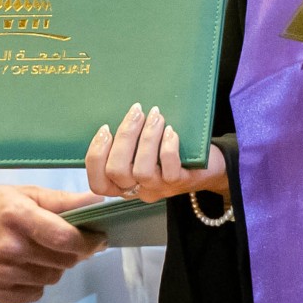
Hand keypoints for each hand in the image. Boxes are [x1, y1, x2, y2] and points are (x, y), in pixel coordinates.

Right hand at [0, 184, 105, 302]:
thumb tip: (99, 202)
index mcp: (18, 217)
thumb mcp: (25, 194)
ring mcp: (2, 274)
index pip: (66, 238)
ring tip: (38, 253)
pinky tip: (24, 267)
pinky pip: (35, 294)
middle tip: (65, 242)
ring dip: (54, 267)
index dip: (89, 241)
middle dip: (74, 253)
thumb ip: (63, 200)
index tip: (99, 239)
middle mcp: (10, 248)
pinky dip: (36, 283)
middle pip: (64, 261)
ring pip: (52, 278)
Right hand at [85, 102, 228, 202]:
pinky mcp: (180, 182)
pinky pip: (169, 169)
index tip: (105, 128)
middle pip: (116, 172)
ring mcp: (159, 188)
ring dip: (146, 139)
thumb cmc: (168, 151)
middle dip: (123, 137)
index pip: (98, 183)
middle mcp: (138, 189)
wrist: (208, 166)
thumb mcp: (143, 150)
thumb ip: (127, 141)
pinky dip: (167, 146)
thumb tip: (118, 115)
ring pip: (141, 171)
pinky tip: (170, 131)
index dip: (95, 156)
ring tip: (156, 116)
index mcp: (123, 183)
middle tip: (136, 112)